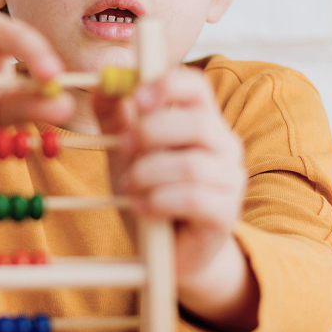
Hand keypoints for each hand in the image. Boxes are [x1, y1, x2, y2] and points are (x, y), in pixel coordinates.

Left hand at [93, 66, 257, 331]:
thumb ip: (114, 115)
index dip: (167, 85)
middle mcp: (225, 146)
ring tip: (131, 187)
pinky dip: (159, 201)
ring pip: (191, 165)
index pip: (197, 87)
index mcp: (203, 121)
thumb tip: (101, 81)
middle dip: (150, 133)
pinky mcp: (226, 214)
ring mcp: (230, 180)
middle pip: (197, 122)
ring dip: (149, 174)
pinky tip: (142, 207)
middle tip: (123, 148)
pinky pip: (193, 199)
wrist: (167, 251)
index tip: (136, 98)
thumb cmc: (150, 192)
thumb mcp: (125, 150)